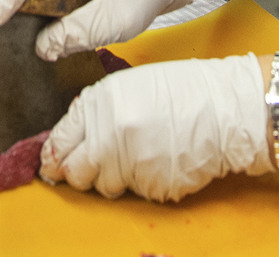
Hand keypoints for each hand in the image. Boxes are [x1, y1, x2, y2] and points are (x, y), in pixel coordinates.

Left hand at [41, 54, 273, 201]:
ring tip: (136, 155)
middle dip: (78, 171)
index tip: (51, 162)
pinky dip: (143, 181)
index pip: (60, 141)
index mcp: (100, 104)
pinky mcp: (154, 187)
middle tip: (88, 166)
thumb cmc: (184, 91)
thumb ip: (95, 111)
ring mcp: (133, 165)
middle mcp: (111, 136)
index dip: (53, 155)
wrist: (227, 108)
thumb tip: (68, 139)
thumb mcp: (129, 85)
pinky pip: (136, 193)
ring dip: (112, 177)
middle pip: (75, 172)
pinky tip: (159, 159)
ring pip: (104, 187)